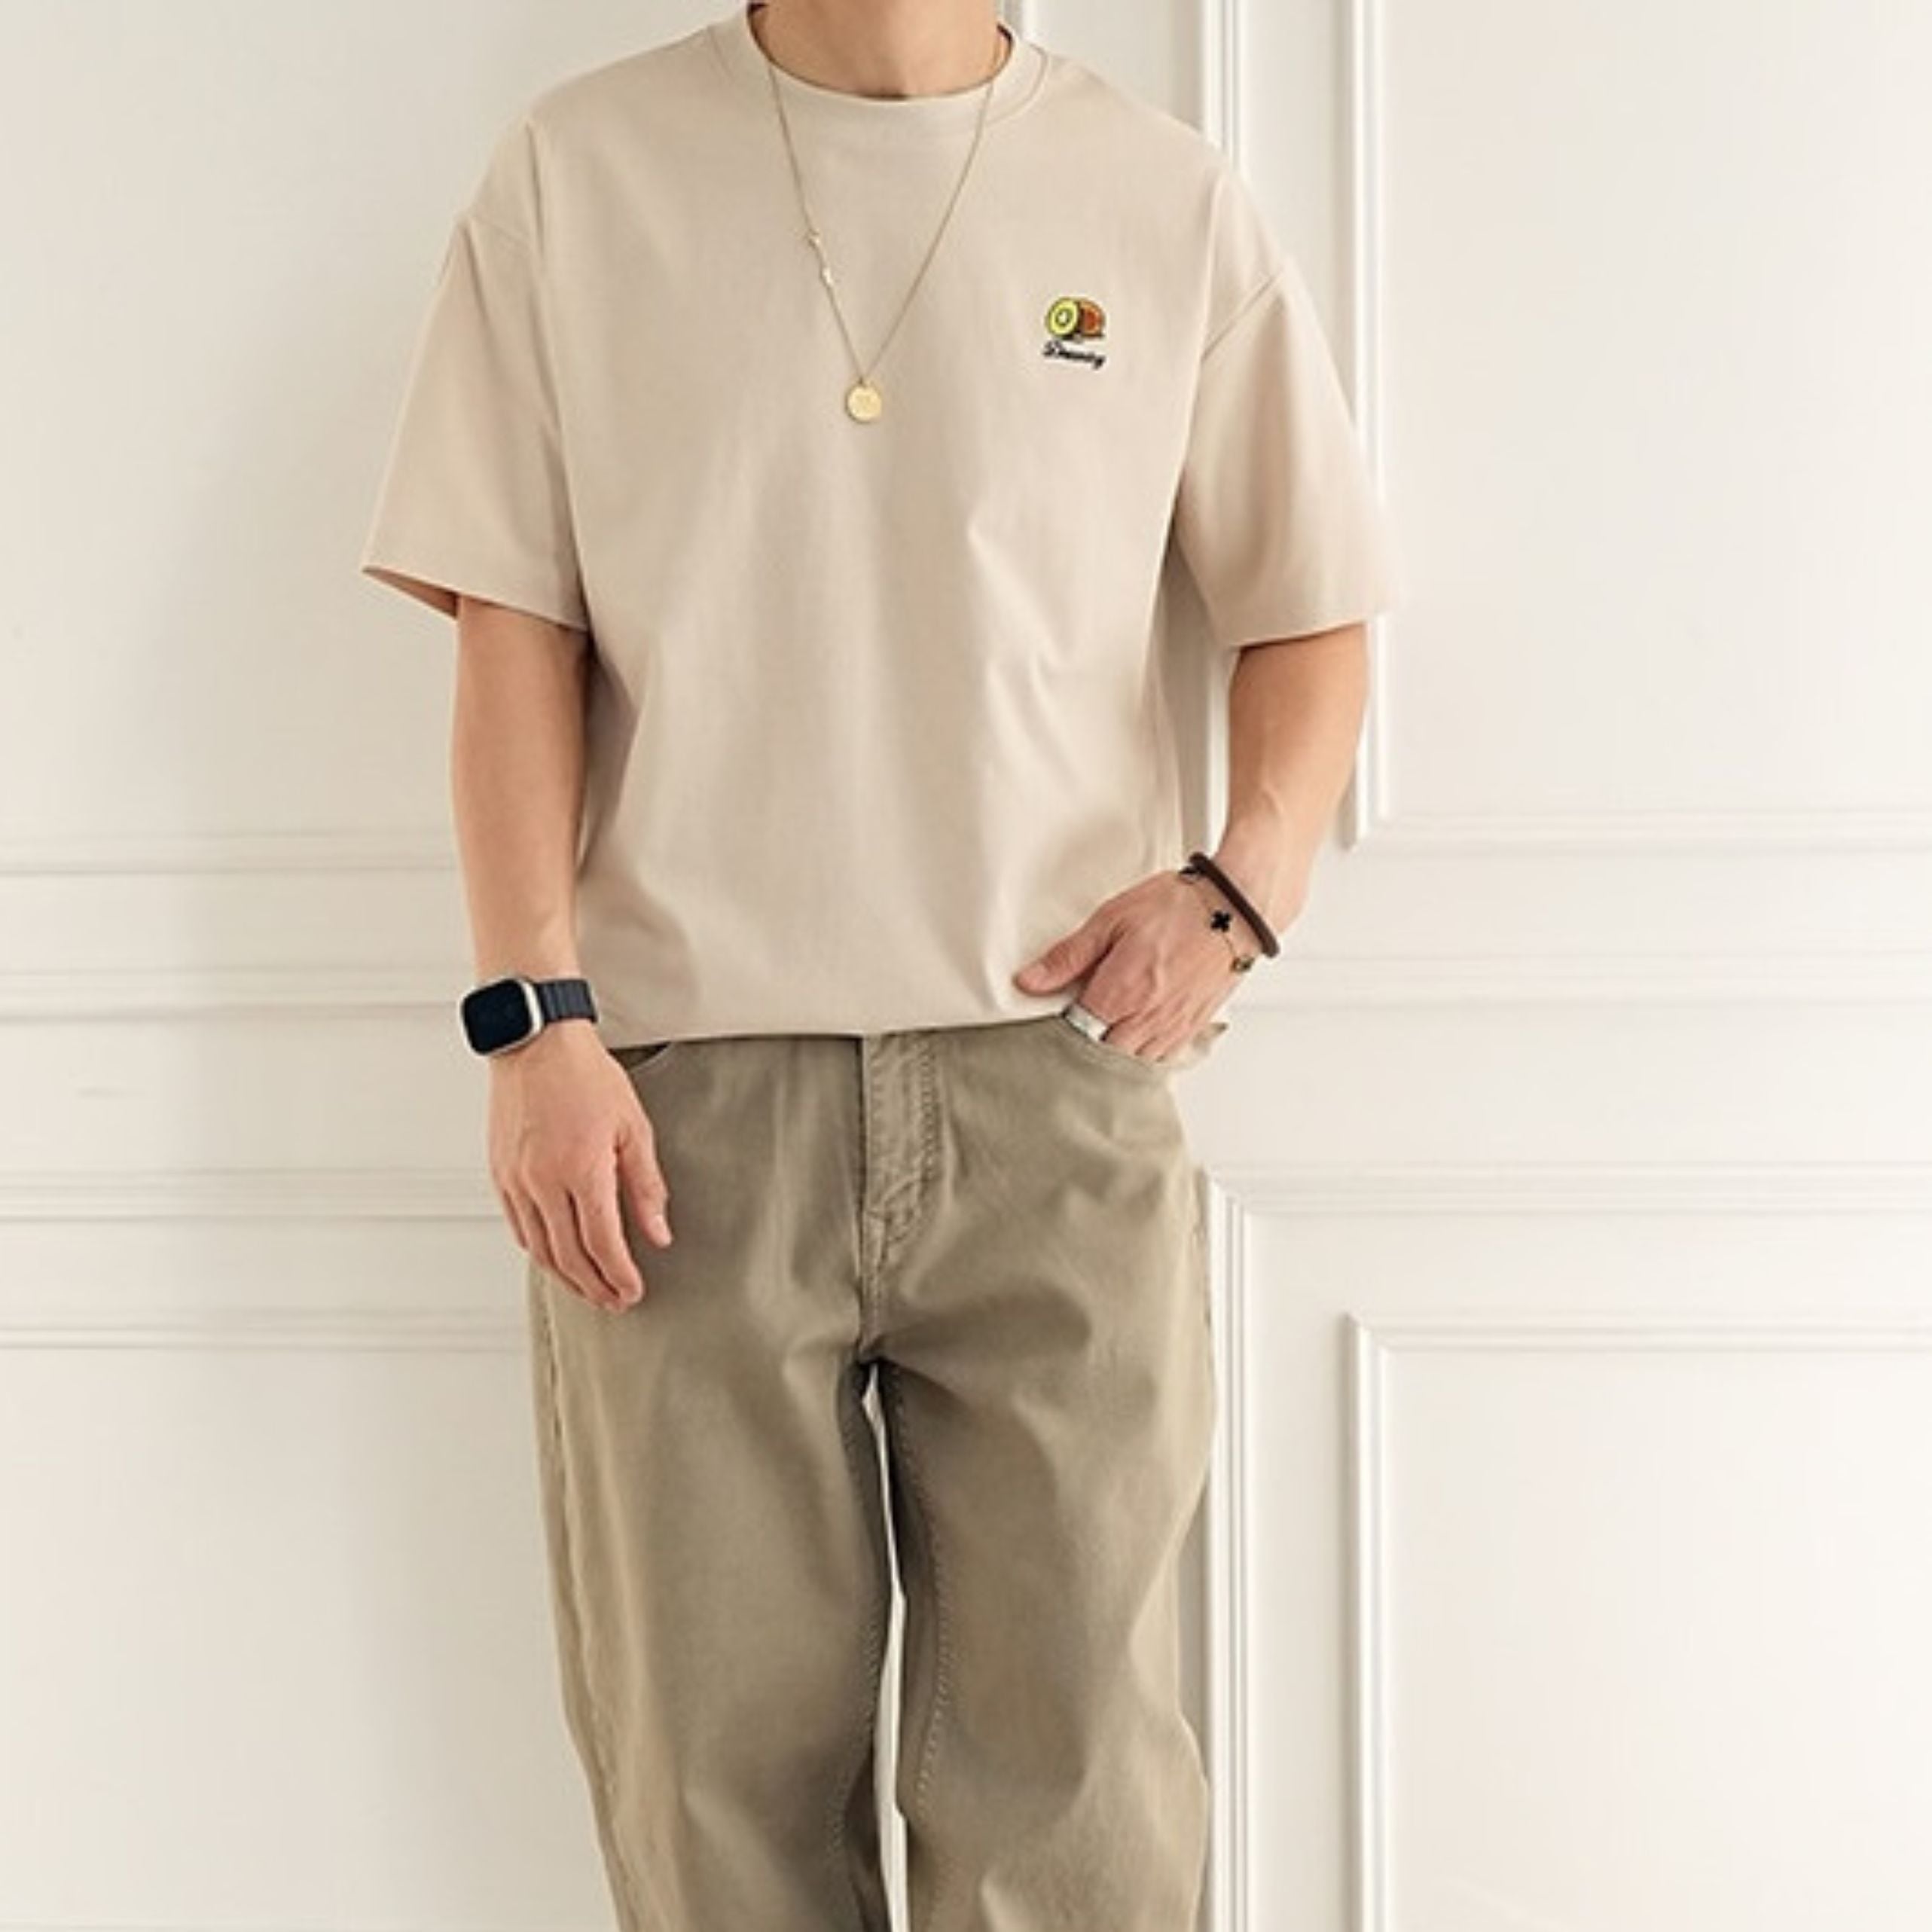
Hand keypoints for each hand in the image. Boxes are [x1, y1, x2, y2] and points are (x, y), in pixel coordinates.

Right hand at [487, 1022, 671, 1310]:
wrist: (536, 1044)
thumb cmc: (585, 1075)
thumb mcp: (633, 1127)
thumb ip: (646, 1185)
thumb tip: (658, 1232)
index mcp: (582, 1170)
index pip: (602, 1243)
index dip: (619, 1275)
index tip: (633, 1291)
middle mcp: (543, 1181)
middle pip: (569, 1256)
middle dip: (595, 1286)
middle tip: (615, 1301)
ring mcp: (517, 1180)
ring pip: (539, 1249)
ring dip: (566, 1277)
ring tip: (589, 1289)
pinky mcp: (500, 1174)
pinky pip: (518, 1227)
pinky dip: (539, 1251)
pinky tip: (555, 1256)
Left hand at [1012, 868, 1256, 1060]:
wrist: (1235, 909)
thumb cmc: (1178, 907)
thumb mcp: (1111, 920)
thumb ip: (1068, 956)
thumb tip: (1029, 981)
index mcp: (1121, 992)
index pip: (1075, 1033)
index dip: (1060, 1028)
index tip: (1055, 1015)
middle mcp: (1147, 1018)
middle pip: (1102, 1056)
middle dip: (1086, 1045)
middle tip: (1079, 1025)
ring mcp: (1172, 1027)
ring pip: (1132, 1062)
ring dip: (1115, 1052)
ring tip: (1107, 1029)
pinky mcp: (1192, 1026)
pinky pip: (1161, 1058)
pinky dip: (1144, 1052)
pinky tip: (1136, 1035)